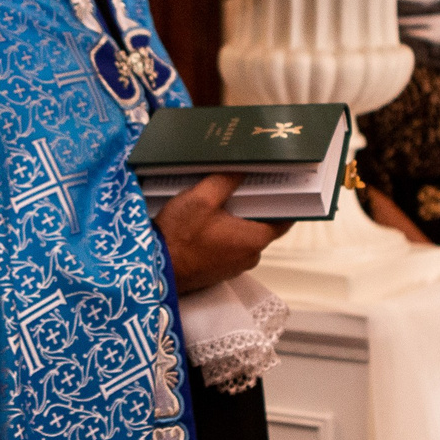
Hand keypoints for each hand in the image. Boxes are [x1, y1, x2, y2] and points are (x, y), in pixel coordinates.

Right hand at [155, 173, 291, 291]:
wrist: (155, 270)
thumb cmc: (180, 236)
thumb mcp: (202, 198)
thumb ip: (226, 180)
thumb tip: (244, 167)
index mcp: (254, 239)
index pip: (284, 218)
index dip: (283, 199)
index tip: (278, 183)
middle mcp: (250, 257)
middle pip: (262, 225)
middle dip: (253, 206)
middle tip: (242, 183)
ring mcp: (235, 267)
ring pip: (243, 236)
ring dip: (236, 220)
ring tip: (220, 200)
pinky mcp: (219, 271)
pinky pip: (229, 247)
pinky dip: (224, 233)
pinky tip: (207, 220)